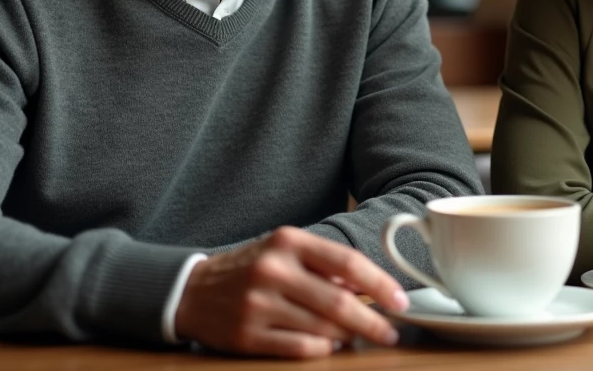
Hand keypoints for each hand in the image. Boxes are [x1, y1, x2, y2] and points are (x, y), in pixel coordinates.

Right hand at [174, 227, 409, 357]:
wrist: (192, 290)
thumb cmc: (251, 268)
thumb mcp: (285, 252)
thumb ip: (325, 265)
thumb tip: (368, 288)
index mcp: (288, 242)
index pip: (347, 262)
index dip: (380, 283)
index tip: (400, 300)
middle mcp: (273, 270)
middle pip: (339, 302)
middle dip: (373, 322)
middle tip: (391, 333)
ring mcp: (258, 304)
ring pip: (322, 329)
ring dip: (348, 337)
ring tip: (359, 338)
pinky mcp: (247, 336)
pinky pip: (299, 349)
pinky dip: (321, 350)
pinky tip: (329, 346)